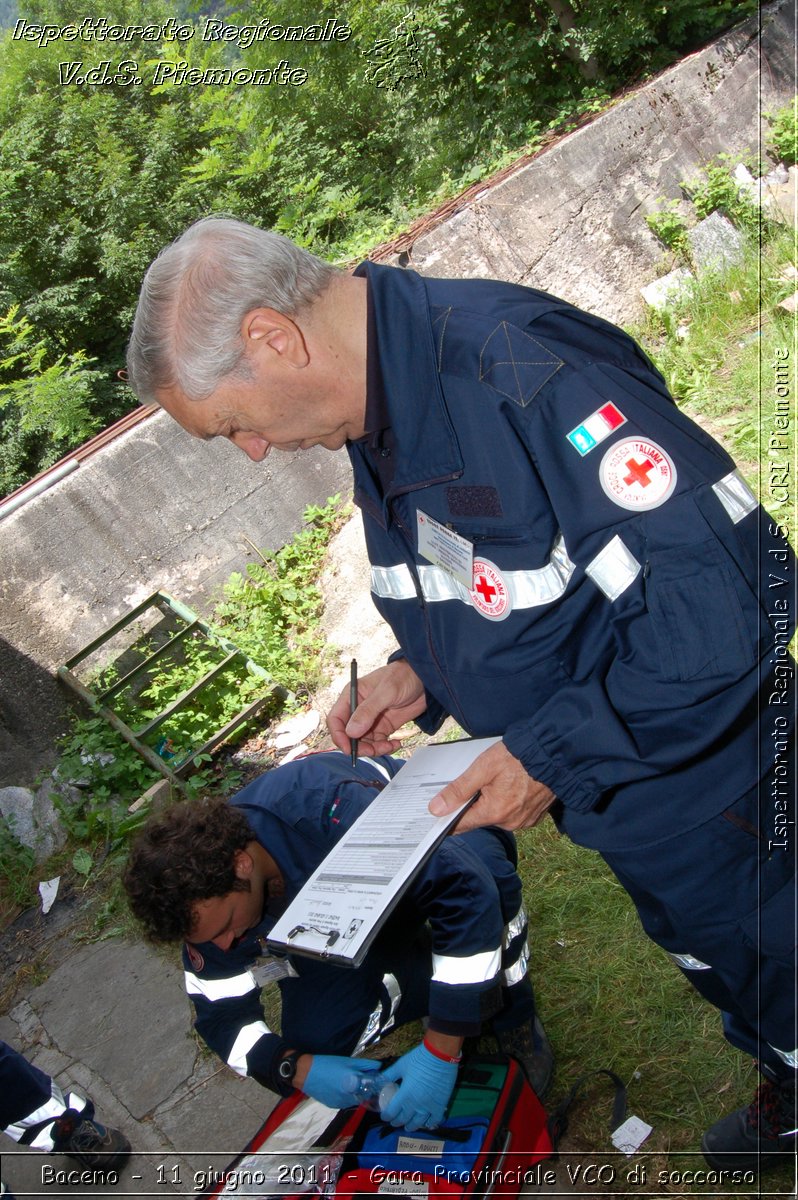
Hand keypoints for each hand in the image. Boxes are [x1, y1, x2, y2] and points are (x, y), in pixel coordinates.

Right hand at [301, 1055, 380, 1108]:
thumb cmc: (327, 1064)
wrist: (305, 1074)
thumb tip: (379, 1067)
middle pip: (365, 1094)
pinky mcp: (335, 1106)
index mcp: (354, 1082)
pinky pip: (346, 1102)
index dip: (376, 1083)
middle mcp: (349, 1096)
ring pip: (356, 1099)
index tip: (378, 1078)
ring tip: (349, 1082)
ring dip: (357, 1092)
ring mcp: (342, 1103)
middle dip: (366, 1087)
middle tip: (362, 1078)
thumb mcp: (347, 1061)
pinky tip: (340, 1087)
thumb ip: (365, 1065)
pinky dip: (347, 1096)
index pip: (373, 1087)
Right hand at [326, 661, 426, 756]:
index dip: (339, 735)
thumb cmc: (404, 676)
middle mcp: (359, 709)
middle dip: (359, 746)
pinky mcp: (384, 727)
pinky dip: (385, 748)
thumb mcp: (386, 692)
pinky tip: (396, 743)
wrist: (425, 679)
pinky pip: (378, 743)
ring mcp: (371, 720)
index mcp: (353, 696)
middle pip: (349, 735)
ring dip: (374, 749)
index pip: (336, 719)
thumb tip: (351, 732)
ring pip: (364, 742)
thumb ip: (368, 711)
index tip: (349, 748)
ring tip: (389, 746)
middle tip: (373, 750)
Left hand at [379, 1043, 457, 1130]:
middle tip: (394, 1121)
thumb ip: (389, 1075)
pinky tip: (426, 1123)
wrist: (440, 1055)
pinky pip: (434, 1120)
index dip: (386, 1116)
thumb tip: (378, 1080)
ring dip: (411, 1126)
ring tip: (408, 1127)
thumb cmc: (419, 1059)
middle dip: (397, 1122)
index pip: (392, 1112)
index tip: (384, 1116)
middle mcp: (415, 1105)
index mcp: (404, 1095)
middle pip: (404, 1119)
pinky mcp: (440, 1105)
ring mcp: (428, 1107)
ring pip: (418, 1123)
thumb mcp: (400, 1065)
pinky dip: (429, 1123)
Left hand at [428, 741, 555, 831]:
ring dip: (492, 802)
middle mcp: (510, 823)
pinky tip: (511, 785)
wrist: (554, 753)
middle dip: (473, 803)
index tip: (438, 812)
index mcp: (494, 813)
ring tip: (498, 779)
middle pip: (480, 818)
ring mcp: (525, 821)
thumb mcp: (483, 768)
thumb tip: (436, 809)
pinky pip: (513, 813)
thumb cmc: (519, 757)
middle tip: (476, 780)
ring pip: (497, 815)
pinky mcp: (535, 816)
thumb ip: (459, 789)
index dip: (448, 818)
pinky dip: (508, 802)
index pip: (461, 825)